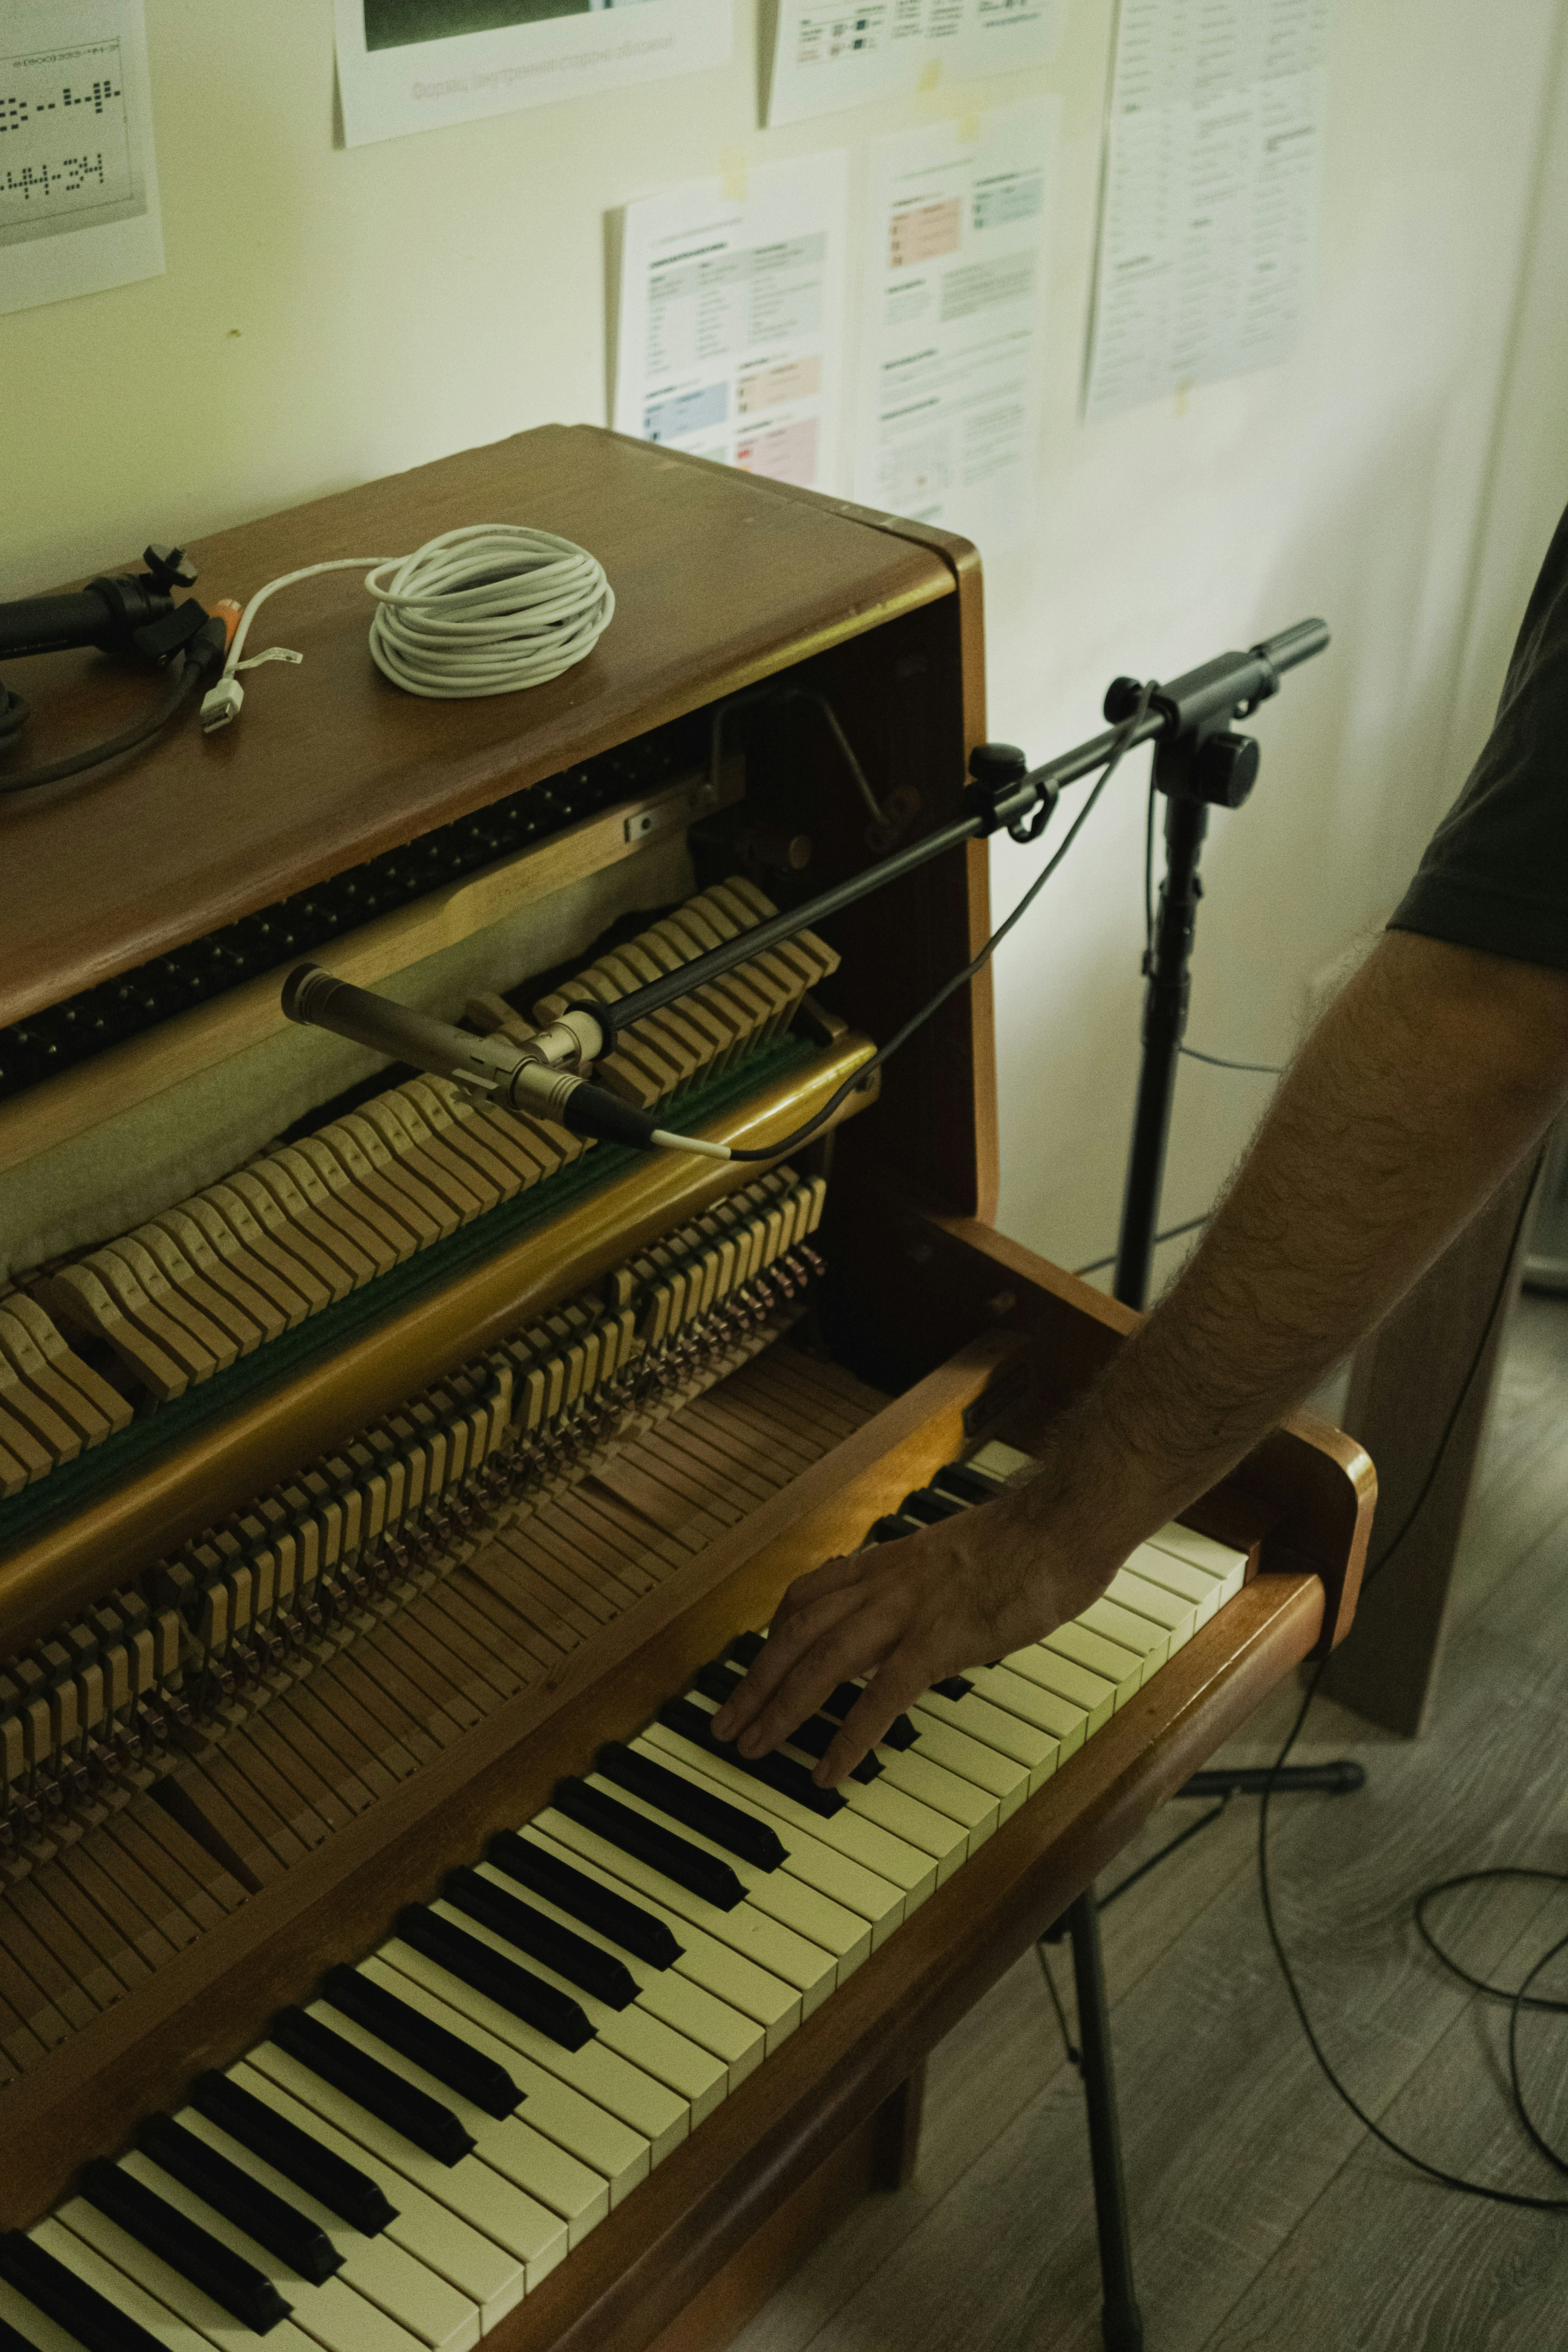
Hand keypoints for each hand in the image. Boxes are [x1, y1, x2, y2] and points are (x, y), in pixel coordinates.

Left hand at [708, 1494, 1114, 1787]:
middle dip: (754, 1682)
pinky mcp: (940, 1642)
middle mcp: (885, 1583)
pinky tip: (829, 1771)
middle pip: (796, 1633)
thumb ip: (927, 1580)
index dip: (772, 1635)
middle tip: (724, 1724)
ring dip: (780, 1710)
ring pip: (821, 1663)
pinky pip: (880, 1697)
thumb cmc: (1027, 1541)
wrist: (1063, 1523)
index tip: (755, 1665)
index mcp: (889, 1562)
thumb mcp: (958, 1553)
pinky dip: (848, 1737)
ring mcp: (909, 1612)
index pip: (808, 1596)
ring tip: (754, 1749)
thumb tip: (923, 1603)